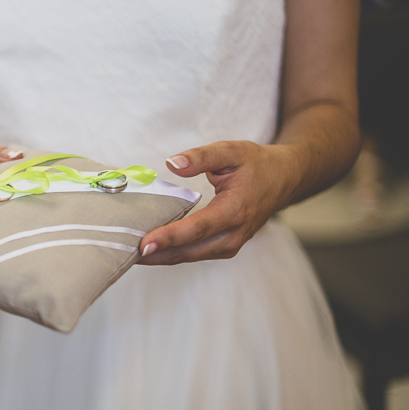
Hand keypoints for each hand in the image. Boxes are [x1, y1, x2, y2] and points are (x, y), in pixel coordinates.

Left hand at [138, 141, 297, 264]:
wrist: (284, 179)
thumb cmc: (256, 164)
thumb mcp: (231, 151)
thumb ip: (201, 157)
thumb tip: (171, 163)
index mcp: (235, 210)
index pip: (197, 228)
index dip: (169, 237)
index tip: (144, 243)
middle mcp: (234, 234)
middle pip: (190, 251)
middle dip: (157, 255)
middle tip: (123, 253)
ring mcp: (231, 245)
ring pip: (190, 257)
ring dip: (161, 258)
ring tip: (128, 254)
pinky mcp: (225, 247)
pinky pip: (194, 254)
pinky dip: (172, 254)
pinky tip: (149, 251)